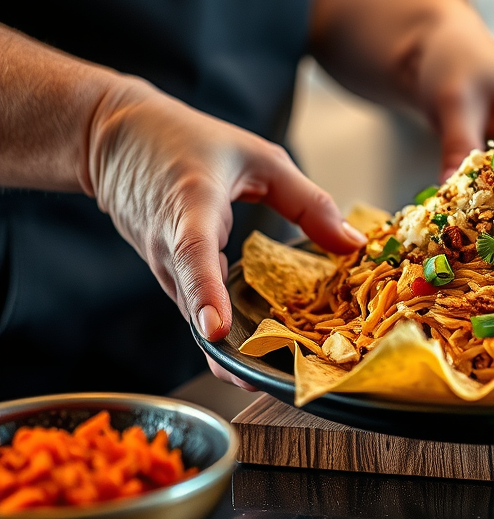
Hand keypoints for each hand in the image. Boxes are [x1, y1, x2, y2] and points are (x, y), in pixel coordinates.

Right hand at [85, 79, 365, 355]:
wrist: (116, 140)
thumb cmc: (189, 143)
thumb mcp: (259, 159)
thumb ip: (307, 202)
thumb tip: (352, 245)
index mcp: (190, 207)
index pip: (192, 255)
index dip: (205, 294)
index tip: (215, 330)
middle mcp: (169, 245)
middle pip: (195, 304)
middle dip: (230, 345)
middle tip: (272, 377)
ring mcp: (163, 267)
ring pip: (196, 315)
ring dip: (230, 345)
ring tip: (276, 372)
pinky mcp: (169, 278)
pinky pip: (198, 309)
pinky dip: (225, 330)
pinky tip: (260, 352)